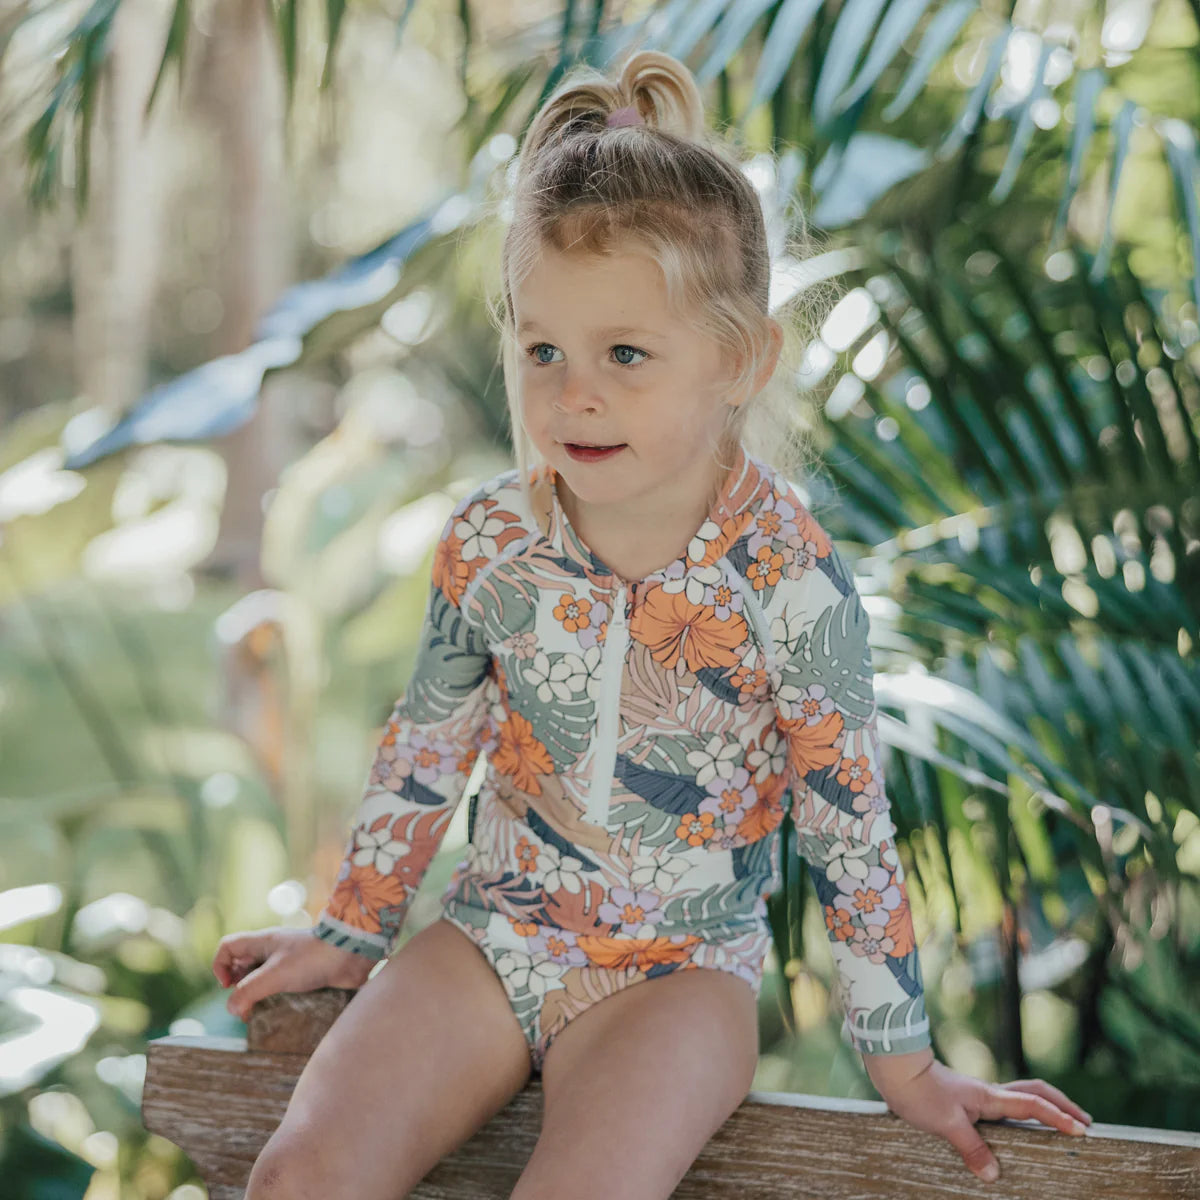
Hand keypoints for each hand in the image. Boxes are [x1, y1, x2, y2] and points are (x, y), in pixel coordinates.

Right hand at [212, 926, 376, 1020]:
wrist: (353, 953)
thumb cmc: (314, 958)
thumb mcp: (275, 974)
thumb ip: (249, 991)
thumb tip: (232, 1008)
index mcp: (263, 942)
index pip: (229, 947)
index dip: (221, 966)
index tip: (229, 986)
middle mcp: (274, 950)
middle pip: (243, 965)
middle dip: (238, 987)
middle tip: (245, 1008)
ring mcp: (290, 962)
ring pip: (263, 978)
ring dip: (258, 996)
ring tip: (261, 1014)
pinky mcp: (305, 974)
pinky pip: (283, 987)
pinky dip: (277, 1000)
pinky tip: (282, 1012)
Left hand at [865, 1052, 1092, 1183]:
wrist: (896, 1070)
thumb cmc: (919, 1093)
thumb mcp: (945, 1124)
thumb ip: (971, 1148)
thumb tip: (994, 1175)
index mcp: (989, 1097)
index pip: (1032, 1105)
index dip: (1058, 1117)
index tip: (1082, 1130)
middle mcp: (989, 1094)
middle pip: (1035, 1093)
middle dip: (1062, 1105)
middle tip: (1085, 1121)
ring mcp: (980, 1096)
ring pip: (1021, 1096)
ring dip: (1045, 1106)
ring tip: (1062, 1123)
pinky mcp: (969, 1100)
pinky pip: (1005, 1105)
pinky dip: (1023, 1111)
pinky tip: (1021, 1126)